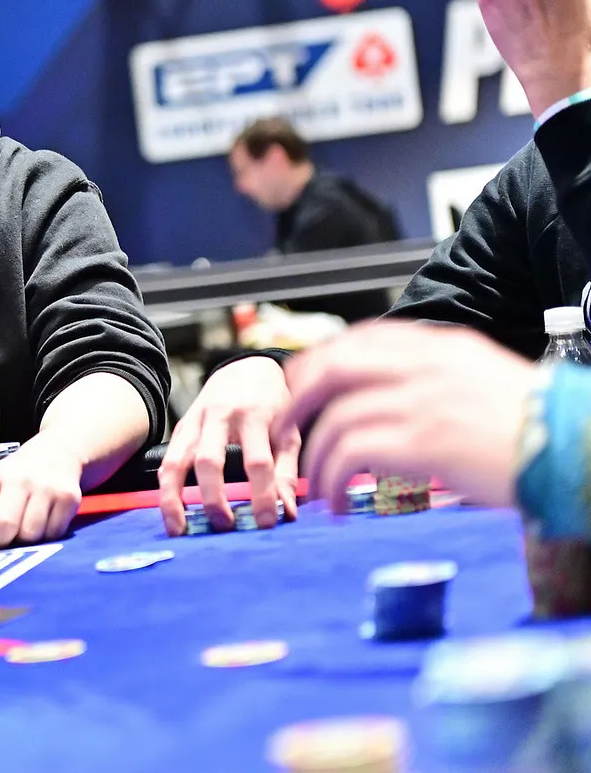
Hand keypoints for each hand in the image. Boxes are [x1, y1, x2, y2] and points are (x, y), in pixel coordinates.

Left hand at [0, 431, 81, 550]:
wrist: (59, 451)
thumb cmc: (16, 478)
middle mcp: (19, 478)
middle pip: (3, 525)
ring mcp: (45, 488)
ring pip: (30, 535)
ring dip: (24, 544)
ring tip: (21, 535)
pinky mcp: (68, 498)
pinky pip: (53, 534)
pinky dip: (46, 539)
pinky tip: (43, 527)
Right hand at [158, 356, 297, 535]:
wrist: (246, 369)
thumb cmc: (272, 404)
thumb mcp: (289, 431)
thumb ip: (287, 471)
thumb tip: (287, 513)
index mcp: (254, 416)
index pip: (257, 461)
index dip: (262, 495)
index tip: (267, 523)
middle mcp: (219, 417)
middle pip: (209, 461)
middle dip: (214, 498)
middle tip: (225, 526)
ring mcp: (194, 422)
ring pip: (176, 462)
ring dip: (174, 498)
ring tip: (180, 530)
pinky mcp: (180, 428)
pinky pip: (167, 461)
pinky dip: (166, 488)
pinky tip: (171, 512)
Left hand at [282, 321, 534, 510]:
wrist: (575, 447)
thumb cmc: (537, 426)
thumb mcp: (483, 381)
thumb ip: (436, 379)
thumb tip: (392, 396)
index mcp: (441, 347)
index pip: (361, 340)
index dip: (321, 363)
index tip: (301, 386)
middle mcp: (425, 366)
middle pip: (333, 369)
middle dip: (298, 401)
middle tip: (284, 430)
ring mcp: (420, 401)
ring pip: (336, 418)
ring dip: (316, 457)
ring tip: (316, 486)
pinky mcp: (421, 441)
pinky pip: (351, 454)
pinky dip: (333, 480)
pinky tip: (337, 505)